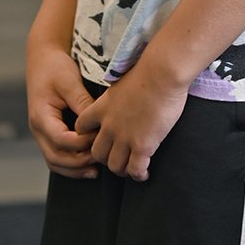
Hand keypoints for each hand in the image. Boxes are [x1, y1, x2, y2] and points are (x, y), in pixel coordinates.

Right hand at [26, 42, 98, 178]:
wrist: (43, 57)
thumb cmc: (55, 67)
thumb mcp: (70, 81)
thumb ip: (82, 103)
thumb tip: (97, 123)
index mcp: (41, 117)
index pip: (60, 140)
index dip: (81, 142)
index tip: (99, 136)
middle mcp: (38, 129)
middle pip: (55, 157)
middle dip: (78, 162)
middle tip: (101, 159)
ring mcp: (42, 132)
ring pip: (54, 161)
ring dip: (74, 168)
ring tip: (95, 170)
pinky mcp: (49, 131)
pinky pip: (57, 154)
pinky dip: (70, 163)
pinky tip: (87, 164)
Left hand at [75, 61, 188, 181]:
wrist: (162, 72)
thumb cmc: (148, 69)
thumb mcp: (122, 79)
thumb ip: (117, 93)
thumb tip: (122, 92)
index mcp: (102, 107)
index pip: (81, 127)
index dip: (87, 135)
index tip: (99, 136)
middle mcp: (109, 125)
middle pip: (97, 153)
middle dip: (106, 158)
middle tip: (118, 156)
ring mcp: (125, 137)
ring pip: (114, 166)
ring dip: (122, 169)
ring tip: (131, 167)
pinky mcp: (143, 145)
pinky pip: (135, 169)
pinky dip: (138, 175)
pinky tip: (144, 173)